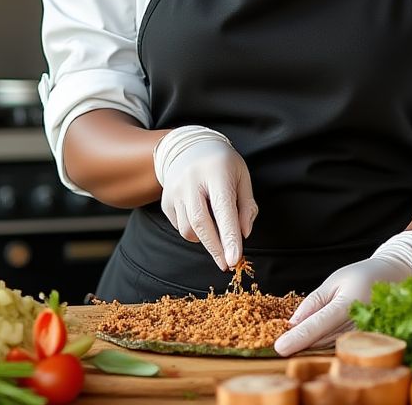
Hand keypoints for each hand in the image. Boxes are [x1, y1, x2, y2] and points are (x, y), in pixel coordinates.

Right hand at [154, 125, 256, 270]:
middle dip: (215, 248)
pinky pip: (179, 226)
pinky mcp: (165, 200)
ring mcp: (174, 190)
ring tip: (216, 228)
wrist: (189, 147)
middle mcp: (191, 180)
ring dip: (205, 239)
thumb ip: (246, 205)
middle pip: (201, 223)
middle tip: (227, 264)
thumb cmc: (222, 164)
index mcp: (216, 171)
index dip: (229, 235)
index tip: (234, 259)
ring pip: (188, 229)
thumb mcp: (242, 176)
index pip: (223, 207)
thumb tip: (244, 234)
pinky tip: (201, 216)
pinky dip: (193, 231)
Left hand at [273, 231, 411, 355]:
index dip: (298, 337)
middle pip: (322, 339)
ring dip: (311, 344)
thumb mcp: (335, 280)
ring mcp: (363, 335)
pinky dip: (325, 343)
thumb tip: (294, 322)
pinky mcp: (366, 341)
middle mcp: (357, 323)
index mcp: (347, 303)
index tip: (280, 347)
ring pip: (329, 345)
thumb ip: (314, 301)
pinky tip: (316, 337)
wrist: (394, 278)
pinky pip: (339, 346)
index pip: (318, 324)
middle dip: (300, 342)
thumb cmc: (362, 275)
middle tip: (282, 341)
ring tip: (297, 337)